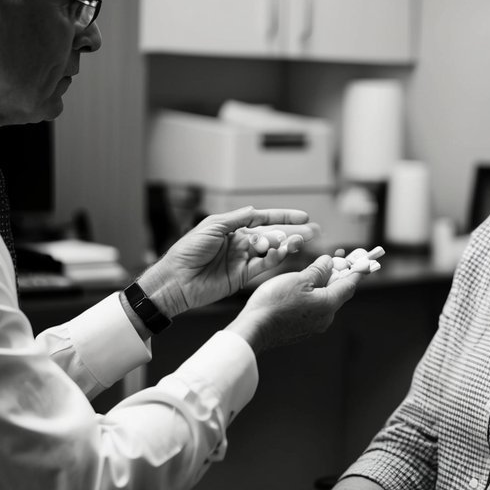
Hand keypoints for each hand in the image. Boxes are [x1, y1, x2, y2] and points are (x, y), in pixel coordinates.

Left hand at [139, 207, 317, 315]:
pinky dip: (274, 259)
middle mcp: (240, 243)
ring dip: (285, 245)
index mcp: (232, 228)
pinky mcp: (242, 277)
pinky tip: (281, 252)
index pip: (262, 219)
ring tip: (299, 241)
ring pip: (271, 250)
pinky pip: (263, 266)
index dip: (282, 217)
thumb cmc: (187, 251)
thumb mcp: (212, 226)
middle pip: (272, 235)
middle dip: (292, 232)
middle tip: (313, 231)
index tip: (302, 216)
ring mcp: (242, 260)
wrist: (176, 280)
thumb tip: (256, 210)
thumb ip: (237, 219)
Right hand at [224, 254, 366, 354]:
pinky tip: (302, 287)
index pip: (350, 285)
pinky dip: (314, 295)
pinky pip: (314, 308)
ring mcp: (314, 325)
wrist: (254, 329)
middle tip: (336, 257)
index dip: (357, 270)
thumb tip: (330, 263)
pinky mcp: (302, 329)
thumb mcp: (300, 279)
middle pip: (338, 292)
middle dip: (338, 274)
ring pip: (325, 300)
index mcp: (329, 304)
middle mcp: (325, 318)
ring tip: (315, 269)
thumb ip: (319, 270)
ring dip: (324, 284)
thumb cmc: (275, 303)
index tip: (363, 260)